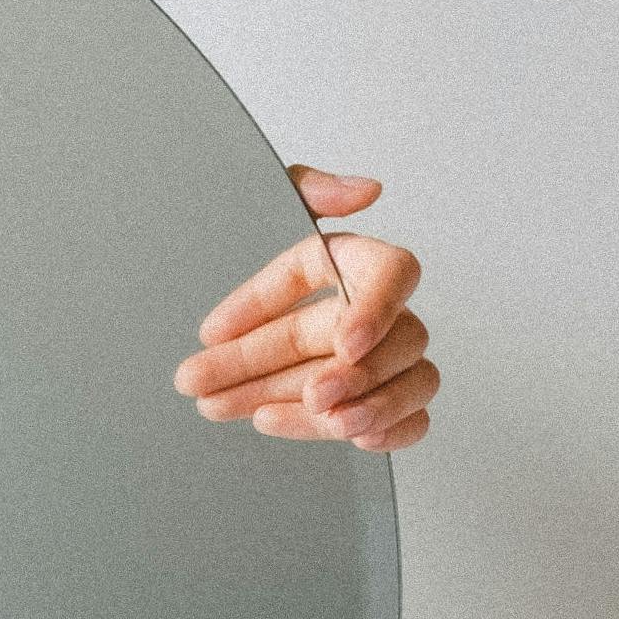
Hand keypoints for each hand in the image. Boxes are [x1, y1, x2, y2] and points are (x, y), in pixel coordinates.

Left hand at [173, 166, 436, 451]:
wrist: (209, 324)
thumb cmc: (252, 242)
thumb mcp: (268, 202)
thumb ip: (310, 187)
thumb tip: (365, 191)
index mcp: (353, 261)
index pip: (392, 275)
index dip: (377, 309)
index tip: (345, 343)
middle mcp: (379, 311)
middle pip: (389, 343)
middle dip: (350, 374)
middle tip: (305, 394)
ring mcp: (386, 360)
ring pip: (406, 386)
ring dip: (365, 408)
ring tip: (290, 419)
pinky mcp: (382, 402)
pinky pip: (409, 422)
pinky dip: (382, 431)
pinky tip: (330, 430)